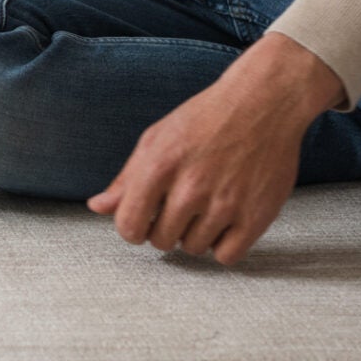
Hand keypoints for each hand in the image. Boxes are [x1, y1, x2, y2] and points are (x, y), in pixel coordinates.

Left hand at [87, 32, 345, 264]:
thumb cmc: (205, 119)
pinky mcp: (257, 215)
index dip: (131, 228)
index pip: (129, 225)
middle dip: (164, 229)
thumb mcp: (156, 139)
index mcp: (159, 166)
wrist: (262, 104)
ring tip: (204, 207)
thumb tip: (97, 206)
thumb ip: (126, 178)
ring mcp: (226, 203)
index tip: (142, 222)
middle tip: (178, 207)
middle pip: (162, 241)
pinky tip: (224, 222)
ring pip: (194, 248)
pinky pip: (227, 256)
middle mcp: (191, 188)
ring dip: (195, 234)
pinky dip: (223, 245)